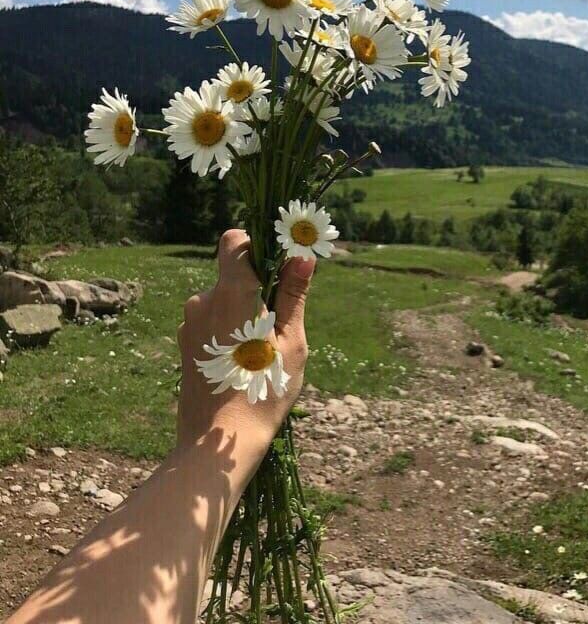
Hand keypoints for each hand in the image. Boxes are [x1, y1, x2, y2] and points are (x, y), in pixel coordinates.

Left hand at [176, 229, 312, 472]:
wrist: (218, 445)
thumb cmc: (264, 391)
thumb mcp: (290, 342)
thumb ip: (293, 294)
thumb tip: (302, 256)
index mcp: (231, 293)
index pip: (235, 242)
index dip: (257, 245)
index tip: (279, 265)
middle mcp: (203, 302)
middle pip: (232, 274)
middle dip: (256, 288)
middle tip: (279, 322)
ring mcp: (189, 325)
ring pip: (222, 301)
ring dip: (242, 313)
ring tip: (261, 352)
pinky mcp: (185, 345)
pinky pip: (210, 323)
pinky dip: (227, 332)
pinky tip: (242, 364)